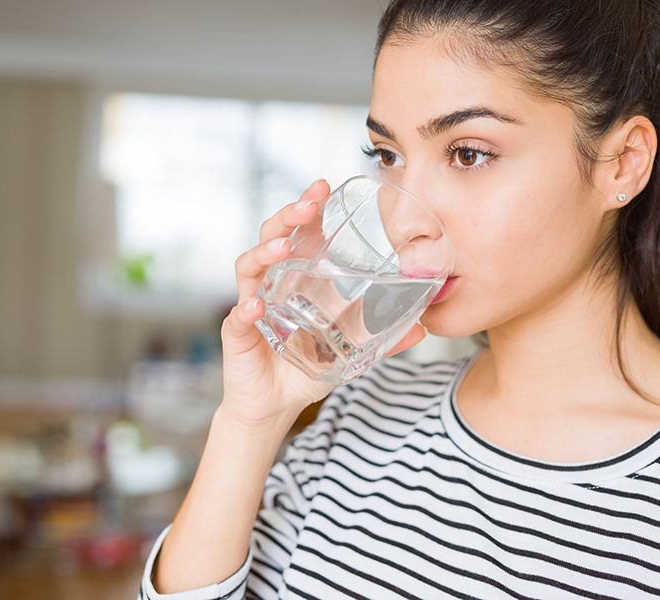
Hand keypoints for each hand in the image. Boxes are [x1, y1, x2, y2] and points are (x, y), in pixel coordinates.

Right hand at [219, 179, 427, 427]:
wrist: (274, 406)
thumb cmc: (305, 368)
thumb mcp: (350, 351)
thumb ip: (383, 338)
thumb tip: (422, 327)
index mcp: (294, 279)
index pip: (298, 233)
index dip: (307, 208)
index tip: (324, 188)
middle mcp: (269, 285)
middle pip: (271, 238)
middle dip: (288, 216)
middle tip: (310, 204)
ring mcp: (251, 306)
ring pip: (249, 268)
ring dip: (265, 253)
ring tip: (284, 247)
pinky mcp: (238, 336)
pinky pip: (237, 319)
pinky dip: (244, 312)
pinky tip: (255, 308)